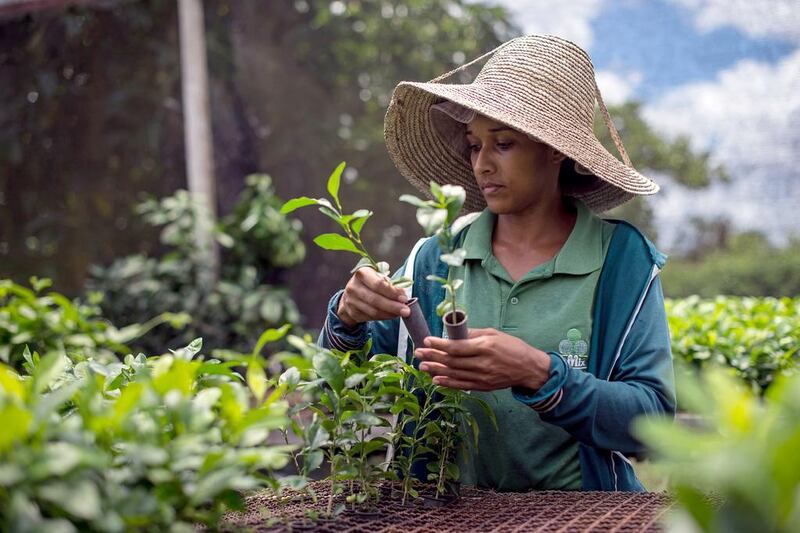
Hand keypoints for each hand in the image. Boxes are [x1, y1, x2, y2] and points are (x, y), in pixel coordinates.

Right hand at [337, 267, 409, 326]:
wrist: (351, 295)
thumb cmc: (368, 283)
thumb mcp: (376, 275)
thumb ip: (387, 280)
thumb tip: (401, 289)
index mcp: (362, 274)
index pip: (378, 284)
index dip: (392, 292)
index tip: (404, 297)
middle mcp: (354, 287)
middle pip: (376, 299)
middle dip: (393, 306)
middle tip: (406, 310)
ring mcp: (352, 301)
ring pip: (374, 311)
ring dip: (390, 313)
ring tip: (400, 313)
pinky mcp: (353, 312)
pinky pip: (371, 317)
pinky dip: (384, 317)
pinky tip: (392, 315)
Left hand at [414, 328, 549, 390]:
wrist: (529, 369)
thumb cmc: (512, 347)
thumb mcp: (494, 334)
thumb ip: (473, 334)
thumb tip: (454, 333)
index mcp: (485, 347)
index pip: (457, 347)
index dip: (439, 345)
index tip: (427, 340)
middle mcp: (482, 363)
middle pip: (452, 361)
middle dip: (433, 356)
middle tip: (418, 352)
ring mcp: (482, 377)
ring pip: (454, 374)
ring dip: (436, 370)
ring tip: (423, 366)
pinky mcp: (483, 386)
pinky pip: (462, 385)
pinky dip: (448, 383)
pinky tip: (436, 380)